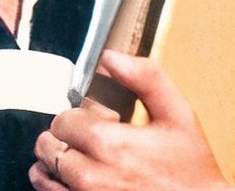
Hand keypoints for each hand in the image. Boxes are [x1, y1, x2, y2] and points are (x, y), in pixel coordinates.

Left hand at [29, 50, 234, 190]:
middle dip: (64, 140)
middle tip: (88, 143)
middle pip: (48, 147)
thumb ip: (146, 78)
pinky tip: (78, 182)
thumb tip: (111, 57)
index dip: (77, 118)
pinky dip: (57, 187)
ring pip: (43, 175)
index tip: (94, 124)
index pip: (62, 121)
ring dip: (55, 165)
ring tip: (82, 162)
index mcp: (110, 144)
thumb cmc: (190, 169)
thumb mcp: (179, 115)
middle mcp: (91, 177)